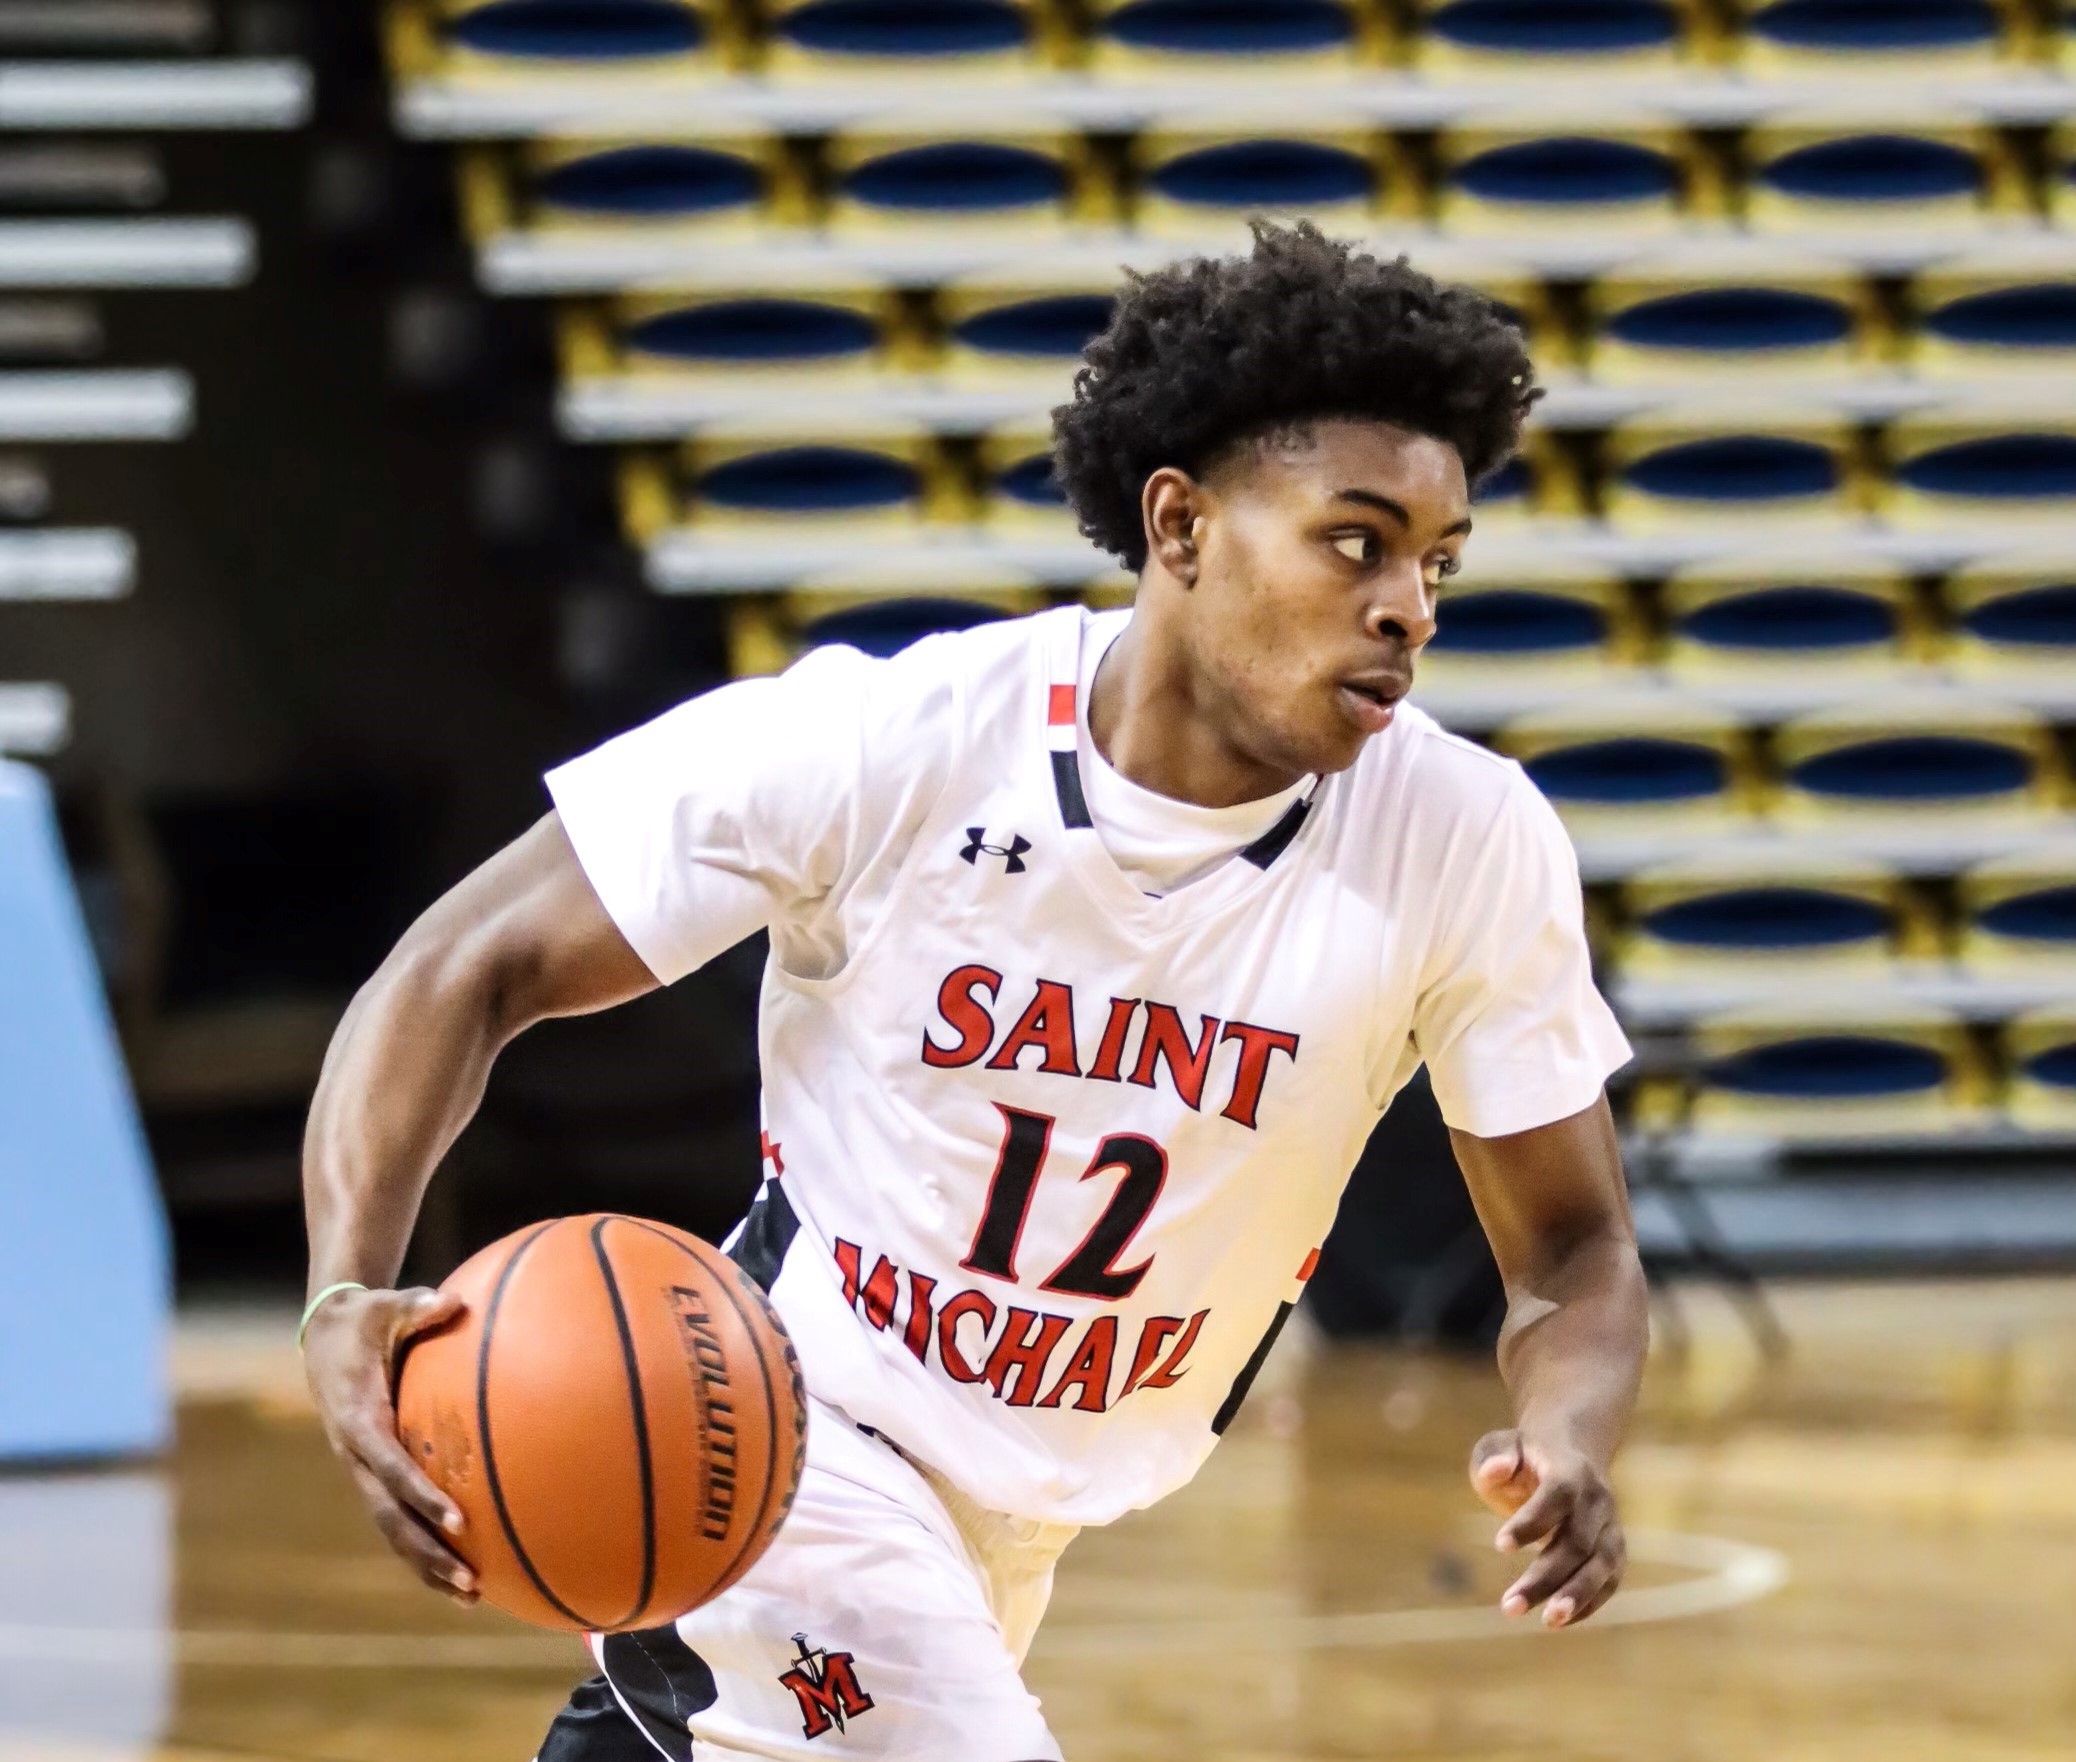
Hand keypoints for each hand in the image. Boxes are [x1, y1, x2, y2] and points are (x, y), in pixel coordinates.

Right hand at [303, 1285, 478, 1604]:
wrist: (325, 1335)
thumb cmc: (365, 1318)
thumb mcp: (386, 1307)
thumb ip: (418, 1306)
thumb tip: (454, 1300)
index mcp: (358, 1419)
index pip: (390, 1466)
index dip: (421, 1495)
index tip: (458, 1520)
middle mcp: (355, 1454)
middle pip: (390, 1516)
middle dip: (428, 1551)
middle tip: (470, 1579)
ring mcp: (360, 1469)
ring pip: (391, 1528)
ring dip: (427, 1563)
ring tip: (471, 1594)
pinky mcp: (370, 1473)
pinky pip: (396, 1517)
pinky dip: (423, 1544)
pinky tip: (460, 1568)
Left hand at [1468, 1428, 1624, 1628]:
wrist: (1571, 1450)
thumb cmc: (1524, 1454)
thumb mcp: (1502, 1446)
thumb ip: (1493, 1458)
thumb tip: (1492, 1471)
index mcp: (1570, 1469)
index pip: (1556, 1496)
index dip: (1532, 1522)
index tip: (1500, 1546)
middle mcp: (1597, 1499)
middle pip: (1577, 1542)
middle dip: (1545, 1577)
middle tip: (1509, 1606)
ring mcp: (1611, 1525)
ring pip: (1602, 1566)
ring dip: (1575, 1596)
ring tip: (1547, 1621)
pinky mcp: (1614, 1549)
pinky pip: (1609, 1581)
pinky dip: (1589, 1603)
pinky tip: (1558, 1620)